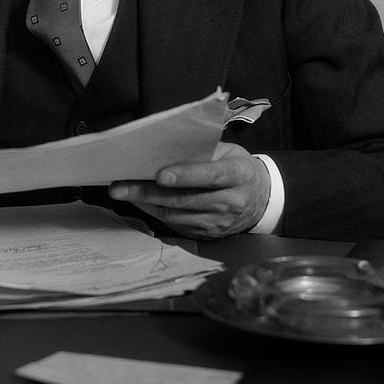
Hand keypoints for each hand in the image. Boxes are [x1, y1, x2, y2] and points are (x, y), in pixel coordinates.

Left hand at [108, 143, 270, 238]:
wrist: (263, 200)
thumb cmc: (239, 169)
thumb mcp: (230, 153)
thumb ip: (203, 152)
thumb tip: (164, 148)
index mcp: (239, 175)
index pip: (211, 176)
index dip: (186, 175)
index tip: (161, 175)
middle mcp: (230, 202)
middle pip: (186, 199)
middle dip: (149, 192)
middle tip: (120, 186)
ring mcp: (219, 223)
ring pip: (177, 215)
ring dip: (146, 204)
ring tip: (122, 192)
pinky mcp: (208, 235)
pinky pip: (176, 225)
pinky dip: (154, 213)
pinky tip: (139, 202)